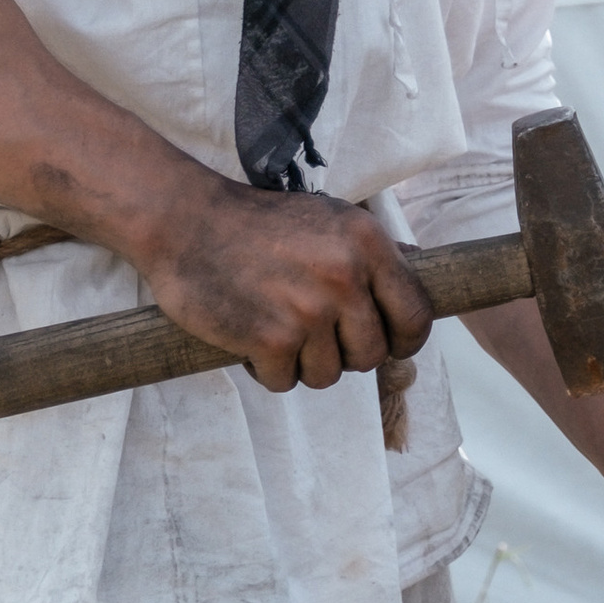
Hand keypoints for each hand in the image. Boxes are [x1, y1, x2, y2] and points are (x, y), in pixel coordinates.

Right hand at [142, 177, 433, 393]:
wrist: (184, 220)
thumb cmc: (257, 224)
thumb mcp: (329, 220)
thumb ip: (371, 256)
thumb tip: (418, 282)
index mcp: (368, 244)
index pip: (417, 317)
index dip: (404, 341)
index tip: (386, 344)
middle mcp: (345, 277)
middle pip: (371, 355)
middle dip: (344, 354)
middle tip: (311, 335)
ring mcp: (309, 310)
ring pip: (328, 375)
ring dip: (301, 363)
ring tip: (275, 328)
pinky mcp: (270, 339)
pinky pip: (285, 382)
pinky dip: (265, 369)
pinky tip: (248, 337)